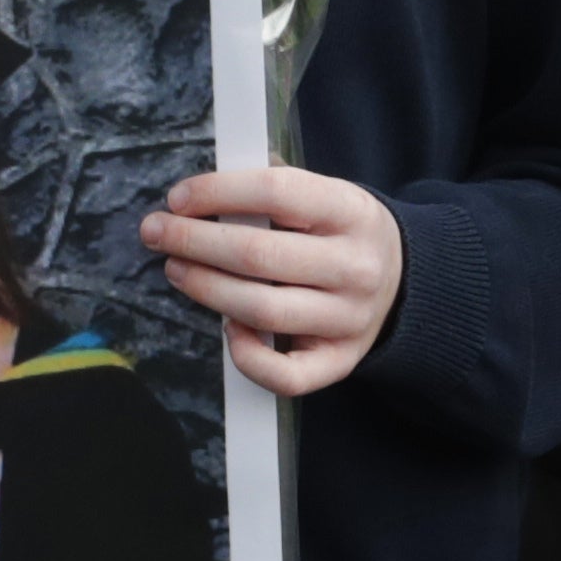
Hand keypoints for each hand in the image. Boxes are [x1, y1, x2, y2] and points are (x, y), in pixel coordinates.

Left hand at [146, 166, 404, 396]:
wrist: (404, 280)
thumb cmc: (340, 232)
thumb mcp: (324, 194)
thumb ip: (271, 186)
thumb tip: (202, 190)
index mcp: (352, 212)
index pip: (276, 192)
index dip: (217, 192)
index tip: (177, 198)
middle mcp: (356, 267)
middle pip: (258, 256)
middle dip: (192, 241)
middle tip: (156, 232)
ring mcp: (350, 319)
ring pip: (262, 311)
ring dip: (205, 288)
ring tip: (176, 268)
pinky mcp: (341, 360)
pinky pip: (286, 375)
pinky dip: (247, 357)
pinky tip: (227, 329)